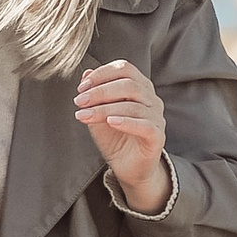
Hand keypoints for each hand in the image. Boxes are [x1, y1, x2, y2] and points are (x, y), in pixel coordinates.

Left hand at [74, 59, 168, 212]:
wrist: (128, 168)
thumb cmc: (115, 138)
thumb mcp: (98, 114)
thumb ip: (94, 95)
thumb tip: (85, 73)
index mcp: (139, 87)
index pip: (124, 69)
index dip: (102, 74)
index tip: (81, 87)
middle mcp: (151, 99)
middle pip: (129, 85)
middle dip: (100, 92)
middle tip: (79, 101)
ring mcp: (157, 117)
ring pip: (132, 106)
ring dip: (104, 109)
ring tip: (84, 115)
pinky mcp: (157, 136)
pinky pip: (145, 125)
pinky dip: (126, 122)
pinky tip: (110, 122)